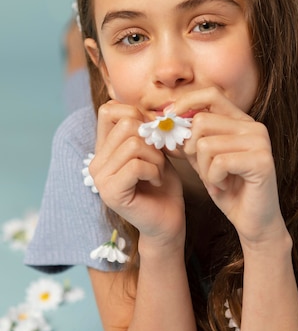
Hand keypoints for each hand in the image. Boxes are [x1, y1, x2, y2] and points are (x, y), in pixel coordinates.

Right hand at [89, 101, 185, 251]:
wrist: (168, 221)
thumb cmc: (163, 185)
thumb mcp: (155, 150)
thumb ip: (146, 130)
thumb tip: (149, 113)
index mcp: (104, 148)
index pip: (109, 110)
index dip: (137, 114)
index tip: (153, 134)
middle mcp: (96, 161)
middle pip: (126, 124)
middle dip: (153, 140)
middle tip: (159, 160)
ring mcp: (100, 178)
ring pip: (134, 144)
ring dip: (156, 158)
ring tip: (158, 173)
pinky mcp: (110, 192)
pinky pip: (136, 165)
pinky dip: (155, 171)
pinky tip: (156, 182)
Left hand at [174, 88, 288, 248]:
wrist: (254, 221)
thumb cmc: (229, 190)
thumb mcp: (203, 161)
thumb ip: (189, 141)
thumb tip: (164, 121)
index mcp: (241, 121)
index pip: (210, 94)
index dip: (186, 103)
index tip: (168, 119)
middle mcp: (253, 126)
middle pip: (202, 121)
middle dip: (191, 149)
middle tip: (202, 168)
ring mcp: (260, 142)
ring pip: (206, 143)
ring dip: (204, 169)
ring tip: (217, 180)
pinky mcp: (262, 161)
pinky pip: (219, 162)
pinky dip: (214, 179)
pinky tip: (225, 186)